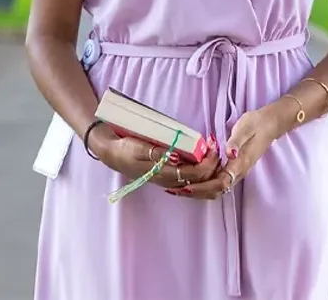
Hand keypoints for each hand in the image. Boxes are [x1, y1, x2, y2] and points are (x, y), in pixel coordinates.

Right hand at [89, 124, 219, 191]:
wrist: (111, 154)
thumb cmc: (125, 149)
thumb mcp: (138, 147)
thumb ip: (157, 153)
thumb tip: (176, 156)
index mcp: (162, 174)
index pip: (194, 174)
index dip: (207, 162)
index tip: (212, 147)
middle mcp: (167, 180)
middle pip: (198, 180)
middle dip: (211, 165)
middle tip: (215, 146)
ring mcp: (167, 179)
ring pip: (195, 180)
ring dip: (206, 167)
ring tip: (211, 150)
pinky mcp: (166, 175)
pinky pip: (187, 176)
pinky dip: (198, 167)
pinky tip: (200, 156)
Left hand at [183, 107, 280, 200]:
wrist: (269, 125)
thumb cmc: (256, 124)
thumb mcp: (245, 128)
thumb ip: (236, 141)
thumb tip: (230, 153)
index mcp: (240, 164)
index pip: (220, 183)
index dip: (203, 187)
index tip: (186, 187)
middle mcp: (238, 172)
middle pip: (215, 190)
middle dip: (196, 192)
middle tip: (175, 189)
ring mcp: (236, 172)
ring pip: (215, 189)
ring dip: (197, 190)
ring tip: (178, 187)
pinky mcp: (233, 169)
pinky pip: (216, 182)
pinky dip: (202, 184)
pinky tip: (190, 179)